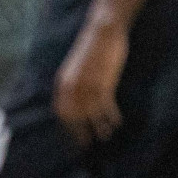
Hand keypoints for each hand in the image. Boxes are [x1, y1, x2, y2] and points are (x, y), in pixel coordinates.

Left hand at [53, 20, 127, 146]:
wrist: (101, 32)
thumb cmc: (91, 49)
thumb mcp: (75, 68)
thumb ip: (74, 84)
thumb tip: (75, 100)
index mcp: (63, 82)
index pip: (61, 111)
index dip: (66, 126)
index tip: (72, 137)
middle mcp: (72, 87)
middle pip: (73, 117)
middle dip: (79, 133)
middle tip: (85, 145)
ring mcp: (87, 86)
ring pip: (91, 115)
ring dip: (98, 128)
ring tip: (104, 137)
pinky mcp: (103, 83)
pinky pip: (106, 107)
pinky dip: (111, 117)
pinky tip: (116, 123)